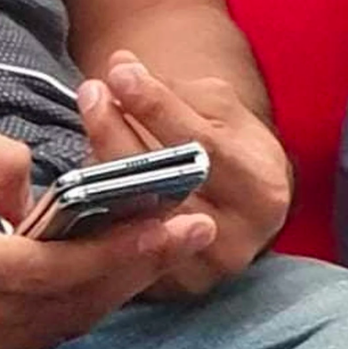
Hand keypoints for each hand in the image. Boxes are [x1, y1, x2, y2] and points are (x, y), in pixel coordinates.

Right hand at [0, 109, 210, 348]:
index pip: (60, 266)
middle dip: (144, 265)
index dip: (120, 249)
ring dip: (127, 283)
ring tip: (168, 247)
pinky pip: (57, 327)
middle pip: (81, 298)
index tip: (170, 225)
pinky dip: (97, 299)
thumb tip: (37, 196)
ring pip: (76, 318)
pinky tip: (124, 271)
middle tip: (194, 233)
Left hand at [77, 51, 291, 297]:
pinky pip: (120, 239)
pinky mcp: (166, 285)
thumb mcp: (221, 114)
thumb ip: (174, 91)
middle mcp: (232, 238)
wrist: (237, 204)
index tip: (121, 73)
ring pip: (133, 213)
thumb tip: (121, 63)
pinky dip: (100, 202)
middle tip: (92, 92)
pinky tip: (87, 166)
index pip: (202, 148)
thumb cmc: (231, 151)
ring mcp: (196, 269)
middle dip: (118, 132)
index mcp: (260, 193)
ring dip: (101, 164)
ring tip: (89, 118)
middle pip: (162, 185)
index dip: (158, 108)